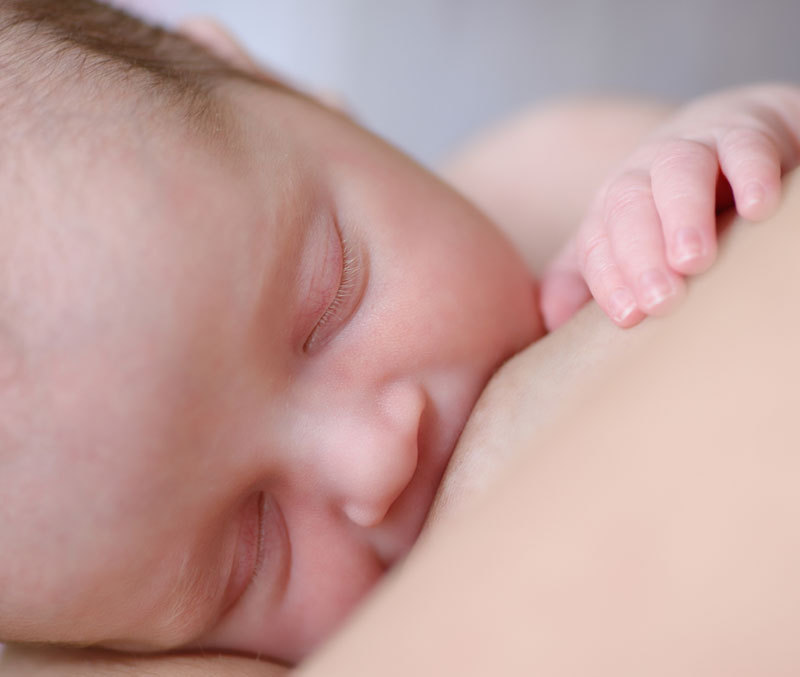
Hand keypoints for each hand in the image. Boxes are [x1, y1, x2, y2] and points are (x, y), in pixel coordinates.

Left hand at [540, 84, 799, 329]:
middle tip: (660, 300)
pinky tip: (757, 208)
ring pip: (678, 171)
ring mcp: (695, 149)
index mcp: (614, 207)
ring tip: (693, 259)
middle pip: (628, 207)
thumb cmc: (672, 206)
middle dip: (639, 255)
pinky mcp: (747, 132)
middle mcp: (645, 174)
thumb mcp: (630, 240)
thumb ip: (590, 277)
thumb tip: (550, 320)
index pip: (598, 242)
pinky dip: (752, 173)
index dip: (607, 278)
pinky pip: (746, 146)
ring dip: (682, 214)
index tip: (627, 315)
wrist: (731, 132)